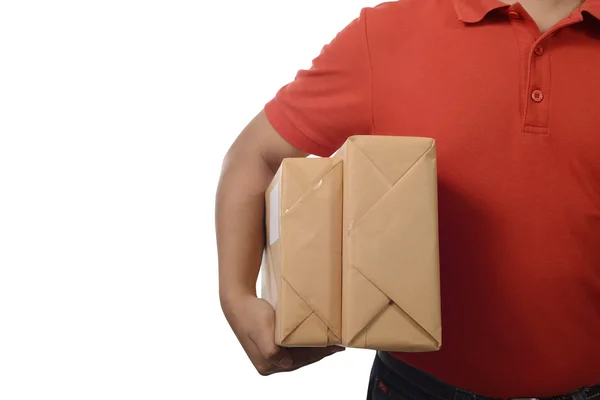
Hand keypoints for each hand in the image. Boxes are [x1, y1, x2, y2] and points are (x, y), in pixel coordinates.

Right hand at [222, 293, 344, 374]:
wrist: (237, 302)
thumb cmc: (250, 314)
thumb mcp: (261, 332)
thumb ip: (271, 351)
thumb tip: (285, 362)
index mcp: (267, 364)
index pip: (299, 361)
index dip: (318, 354)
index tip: (333, 347)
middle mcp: (268, 363)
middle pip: (300, 360)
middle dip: (319, 352)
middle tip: (337, 345)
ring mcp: (269, 355)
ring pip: (298, 354)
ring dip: (314, 348)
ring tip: (330, 343)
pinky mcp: (270, 345)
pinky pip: (292, 347)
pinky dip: (304, 343)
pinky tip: (313, 337)